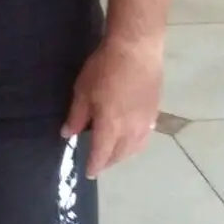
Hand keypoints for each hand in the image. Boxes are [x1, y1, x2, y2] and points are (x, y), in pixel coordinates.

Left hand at [62, 38, 162, 177]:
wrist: (136, 51)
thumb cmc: (104, 69)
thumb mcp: (83, 91)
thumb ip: (77, 116)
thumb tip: (68, 134)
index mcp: (111, 127)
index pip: (101, 155)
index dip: (94, 166)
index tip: (89, 173)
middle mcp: (131, 130)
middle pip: (120, 155)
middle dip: (109, 162)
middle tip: (100, 163)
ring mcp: (146, 122)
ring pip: (135, 148)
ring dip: (124, 155)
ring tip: (115, 154)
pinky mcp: (155, 112)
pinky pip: (146, 137)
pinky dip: (136, 143)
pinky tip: (132, 137)